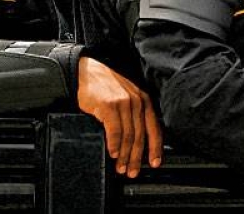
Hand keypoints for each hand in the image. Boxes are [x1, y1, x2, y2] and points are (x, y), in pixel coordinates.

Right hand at [77, 57, 162, 177]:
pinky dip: (115, 144)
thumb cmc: (106, 87)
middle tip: (133, 171)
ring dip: (125, 155)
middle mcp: (137, 102)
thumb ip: (133, 115)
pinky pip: (115, 130)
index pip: (154, 128)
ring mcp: (124, 103)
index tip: (155, 163)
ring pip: (128, 135)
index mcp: (144, 101)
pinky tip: (113, 154)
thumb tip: (136, 142)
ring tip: (121, 167)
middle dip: (137, 157)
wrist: (88, 72)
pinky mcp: (109, 105)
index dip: (155, 148)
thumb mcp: (127, 97)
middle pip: (140, 135)